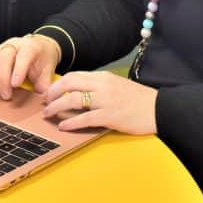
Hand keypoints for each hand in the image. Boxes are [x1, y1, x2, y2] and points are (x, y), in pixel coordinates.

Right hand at [0, 35, 60, 99]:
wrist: (42, 45)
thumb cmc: (44, 58)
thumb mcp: (49, 69)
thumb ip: (45, 82)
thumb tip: (42, 96)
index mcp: (30, 47)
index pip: (23, 55)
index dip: (19, 69)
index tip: (15, 84)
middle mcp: (15, 44)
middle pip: (4, 57)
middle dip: (3, 77)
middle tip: (6, 95)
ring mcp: (3, 47)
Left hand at [42, 71, 157, 134]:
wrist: (159, 109)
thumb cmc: (138, 99)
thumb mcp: (117, 85)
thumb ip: (100, 86)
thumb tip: (80, 92)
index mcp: (103, 77)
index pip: (74, 76)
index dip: (58, 84)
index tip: (49, 93)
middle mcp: (102, 85)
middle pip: (69, 84)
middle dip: (52, 93)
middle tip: (44, 103)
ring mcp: (106, 100)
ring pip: (73, 99)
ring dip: (56, 107)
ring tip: (48, 115)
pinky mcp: (110, 116)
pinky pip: (85, 118)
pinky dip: (71, 122)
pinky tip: (63, 127)